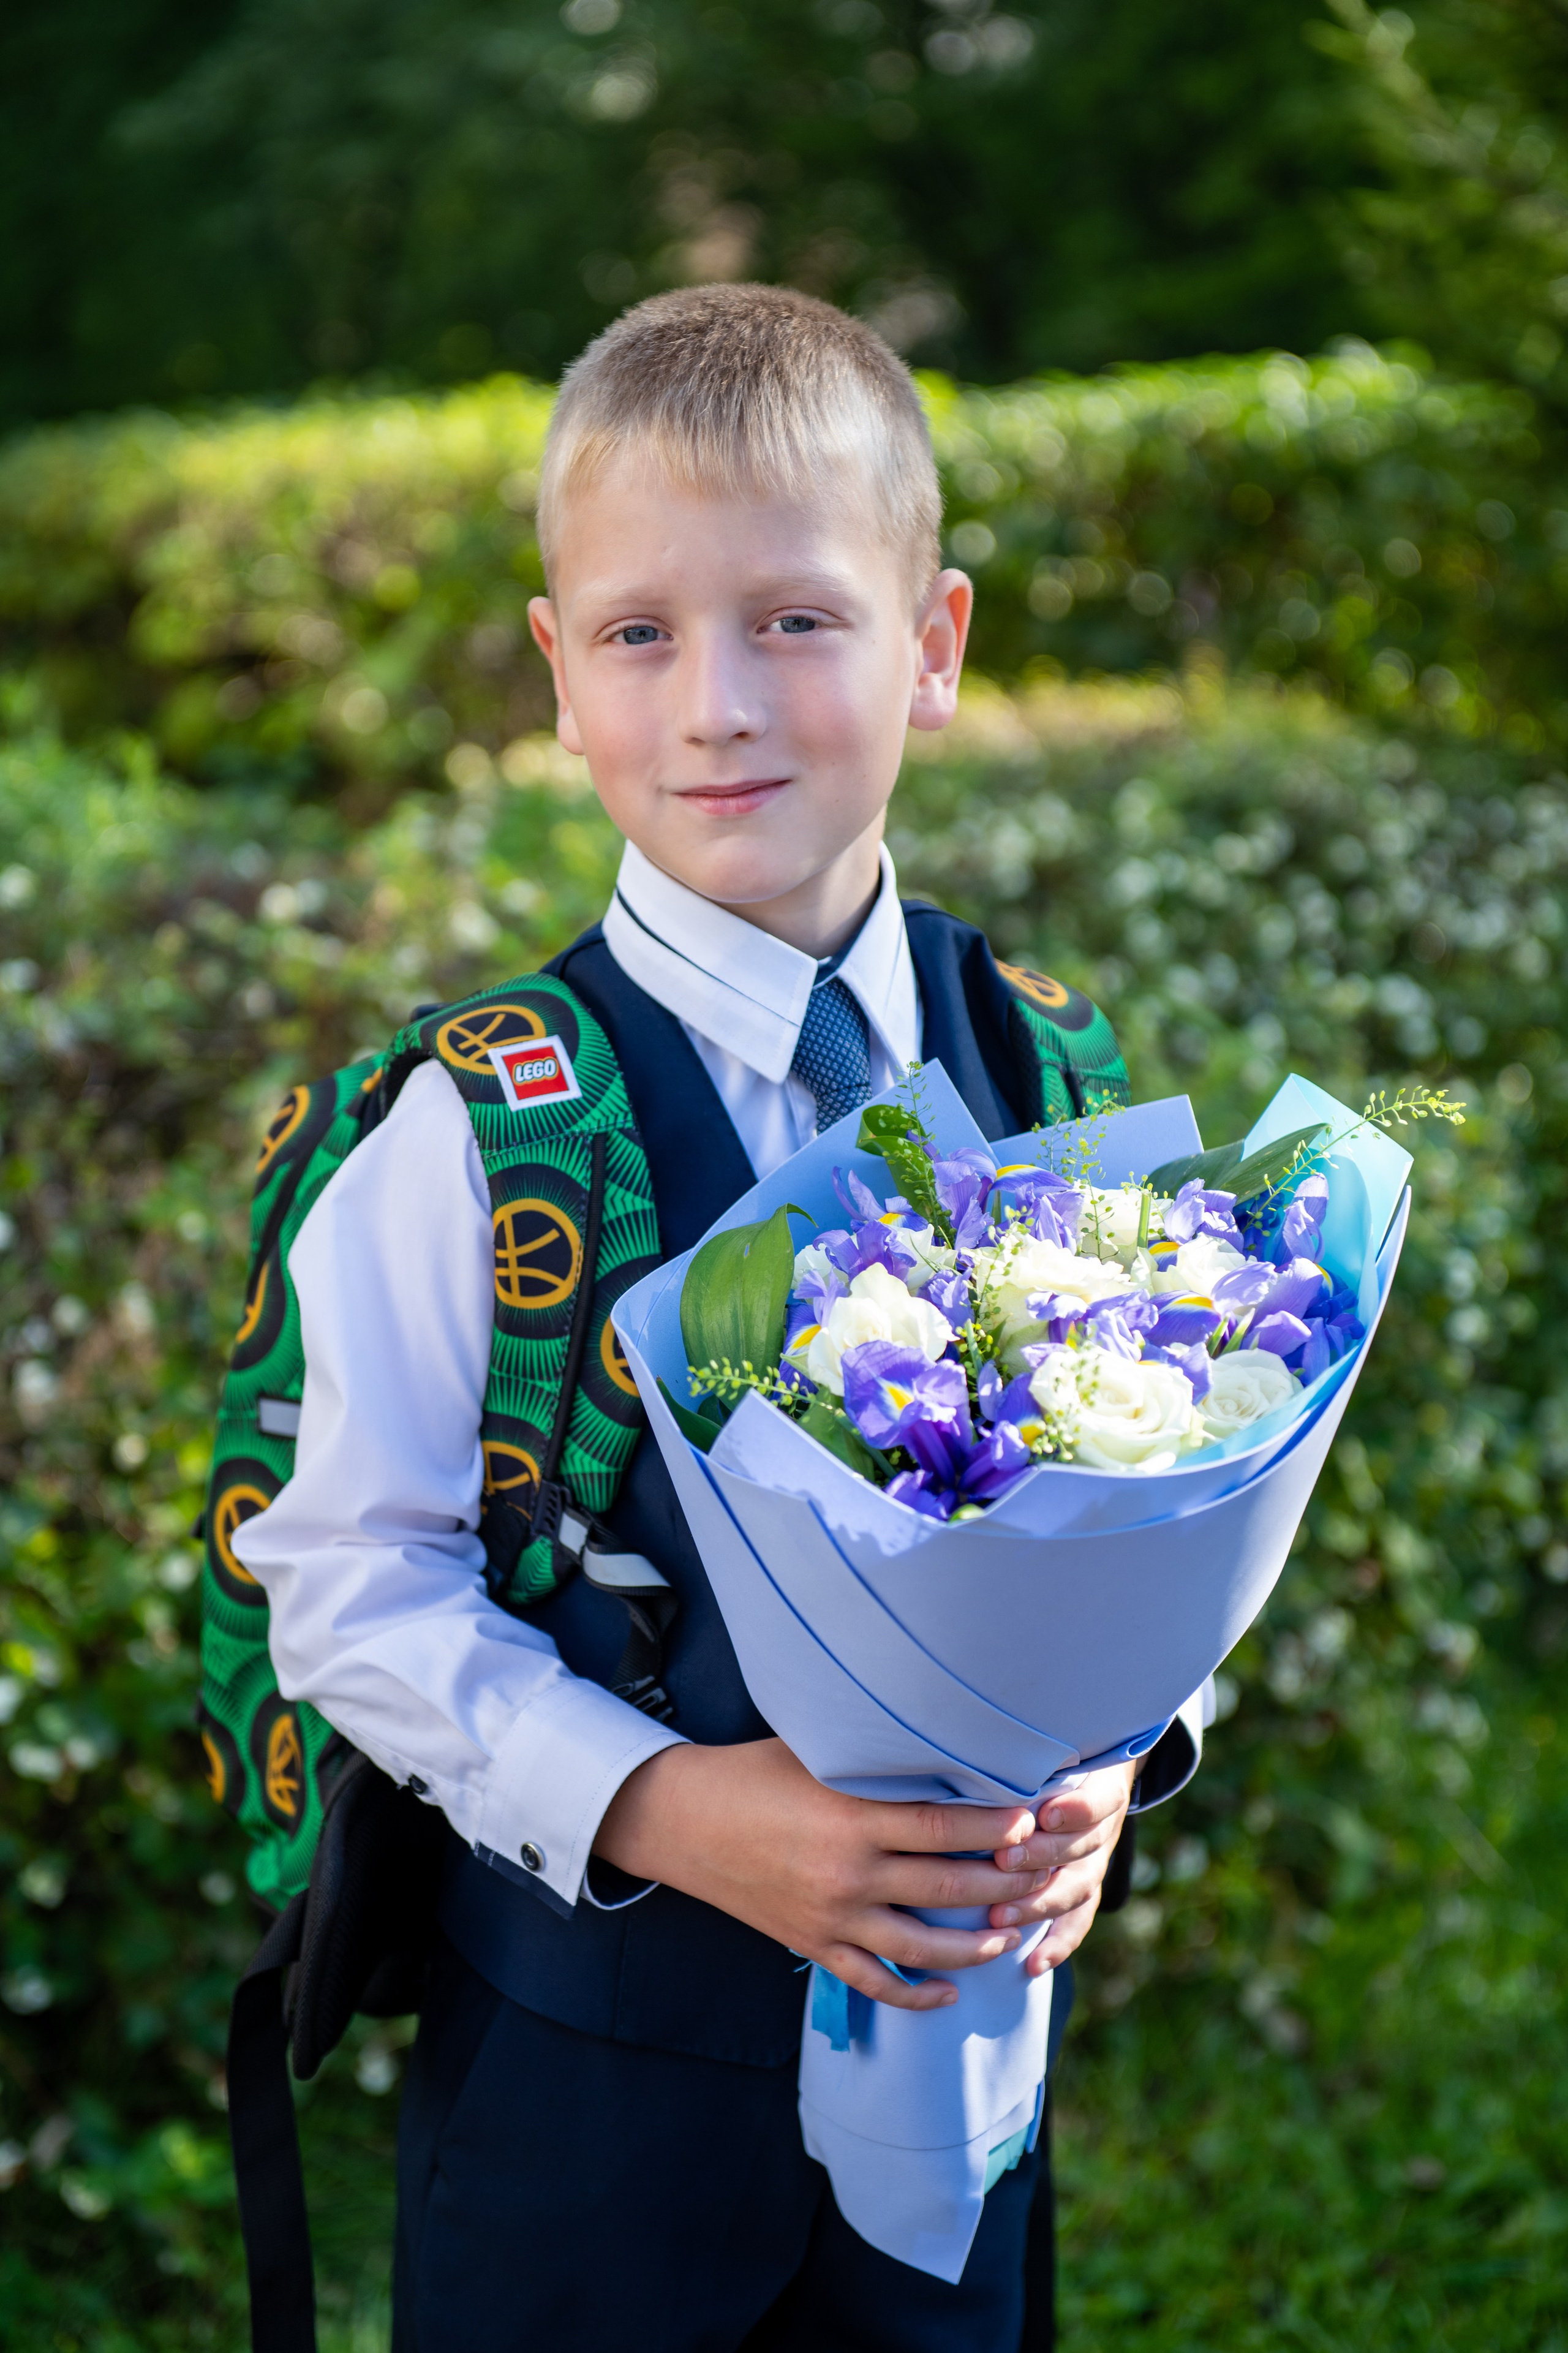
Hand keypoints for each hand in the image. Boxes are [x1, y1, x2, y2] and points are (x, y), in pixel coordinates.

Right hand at [595, 1736, 1070, 2012]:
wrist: (682, 1820)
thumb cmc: (753, 1771)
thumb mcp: (814, 1750)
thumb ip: (874, 1756)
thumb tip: (938, 1739)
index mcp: (852, 1816)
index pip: (944, 1826)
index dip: (997, 1828)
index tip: (1035, 1821)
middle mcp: (847, 1872)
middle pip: (946, 1886)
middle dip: (1004, 1886)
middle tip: (1043, 1879)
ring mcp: (831, 1915)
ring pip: (921, 1946)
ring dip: (973, 1945)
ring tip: (1008, 1936)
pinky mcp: (813, 1944)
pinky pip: (874, 1980)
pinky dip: (915, 1994)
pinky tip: (948, 1993)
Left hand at [983, 1760, 1136, 1975]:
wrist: (1087, 1781)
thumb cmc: (1053, 1764)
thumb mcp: (1051, 1754)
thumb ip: (1022, 1760)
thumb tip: (966, 1749)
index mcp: (1099, 1788)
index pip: (1099, 1801)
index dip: (1077, 1810)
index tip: (1046, 1814)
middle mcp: (1099, 1830)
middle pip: (1080, 1847)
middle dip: (1042, 1856)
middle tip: (1004, 1861)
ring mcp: (1092, 1864)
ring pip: (1075, 1890)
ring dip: (1038, 1905)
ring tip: (1001, 1916)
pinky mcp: (1082, 1893)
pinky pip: (1076, 1923)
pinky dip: (1057, 1945)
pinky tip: (1032, 1964)